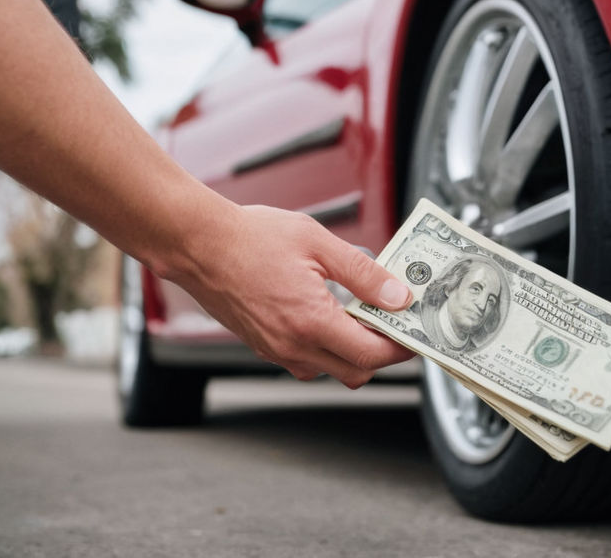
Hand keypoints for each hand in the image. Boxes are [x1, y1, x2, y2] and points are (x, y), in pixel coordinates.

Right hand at [169, 204, 414, 388]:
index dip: (400, 347)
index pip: (370, 354)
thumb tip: (398, 296)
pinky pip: (305, 361)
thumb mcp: (318, 243)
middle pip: (355, 372)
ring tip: (360, 315)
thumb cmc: (251, 238)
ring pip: (330, 370)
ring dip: (352, 352)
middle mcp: (292, 346)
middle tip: (392, 324)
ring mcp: (274, 350)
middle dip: (380, 354)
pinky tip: (328, 314)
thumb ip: (363, 274)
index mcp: (311, 322)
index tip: (414, 333)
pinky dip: (325, 348)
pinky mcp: (262, 346)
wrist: (197, 243)